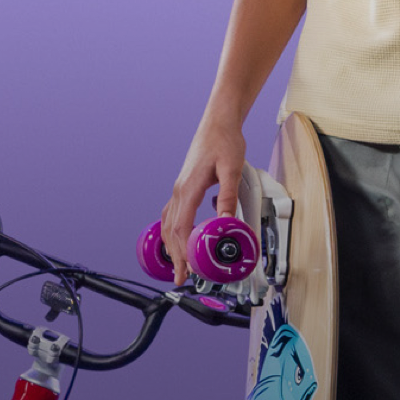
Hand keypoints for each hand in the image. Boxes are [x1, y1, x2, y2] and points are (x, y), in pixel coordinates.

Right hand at [164, 125, 249, 285]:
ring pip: (168, 224)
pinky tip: (179, 237)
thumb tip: (227, 221)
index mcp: (188, 189)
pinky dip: (173, 231)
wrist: (218, 122)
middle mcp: (179, 191)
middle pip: (171, 231)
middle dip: (175, 256)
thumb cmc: (224, 141)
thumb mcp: (232, 169)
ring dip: (172, 245)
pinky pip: (172, 214)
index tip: (186, 271)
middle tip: (182, 277)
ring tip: (179, 264)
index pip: (180, 229)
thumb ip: (228, 196)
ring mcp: (179, 189)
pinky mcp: (183, 186)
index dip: (182, 253)